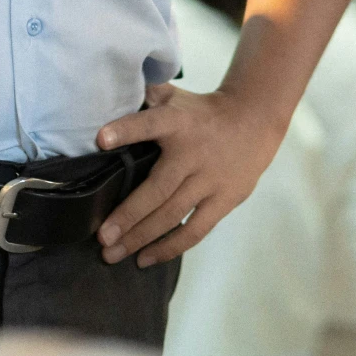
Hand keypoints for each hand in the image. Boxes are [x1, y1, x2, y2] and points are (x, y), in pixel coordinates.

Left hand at [93, 84, 282, 267]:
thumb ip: (146, 98)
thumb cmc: (201, 112)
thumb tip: (109, 96)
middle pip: (158, 189)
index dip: (126, 130)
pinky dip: (170, 246)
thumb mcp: (175, 97)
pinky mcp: (225, 200)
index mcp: (178, 122)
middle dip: (128, 215)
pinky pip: (195, 229)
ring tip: (113, 254)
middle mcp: (193, 153)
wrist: (254, 121)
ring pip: (173, 214)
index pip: (150, 123)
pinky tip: (146, 258)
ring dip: (141, 237)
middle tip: (101, 237)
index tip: (100, 139)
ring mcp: (210, 180)